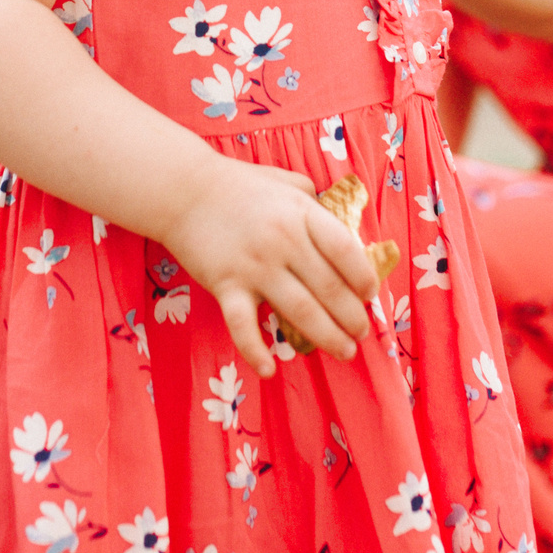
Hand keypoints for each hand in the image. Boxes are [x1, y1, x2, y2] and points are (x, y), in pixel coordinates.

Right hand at [157, 155, 378, 378]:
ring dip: (327, 336)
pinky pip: (243, 325)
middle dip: (352, 317)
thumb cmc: (239, 186)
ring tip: (344, 352)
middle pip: (329, 287)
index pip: (345, 250)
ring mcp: (254, 265)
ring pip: (300, 311)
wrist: (182, 189)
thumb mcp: (286, 182)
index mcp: (301, 213)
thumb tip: (342, 227)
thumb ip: (315, 202)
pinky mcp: (225, 285)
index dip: (364, 278)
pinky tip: (269, 370)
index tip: (370, 295)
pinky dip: (255, 351)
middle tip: (361, 334)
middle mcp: (283, 240)